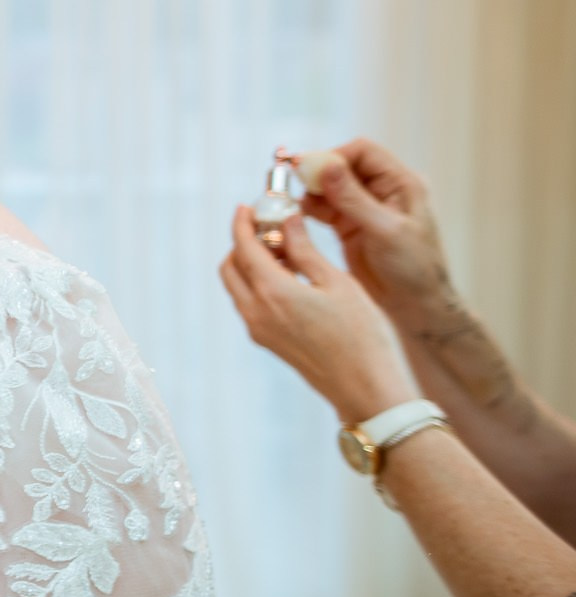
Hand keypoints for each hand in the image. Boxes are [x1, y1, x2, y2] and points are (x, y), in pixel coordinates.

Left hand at [220, 206, 418, 422]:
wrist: (366, 389)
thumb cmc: (362, 334)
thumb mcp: (338, 282)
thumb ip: (305, 250)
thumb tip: (286, 221)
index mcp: (272, 292)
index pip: (243, 247)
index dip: (242, 223)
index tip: (247, 207)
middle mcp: (256, 312)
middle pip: (230, 267)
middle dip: (243, 243)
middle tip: (269, 228)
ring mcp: (258, 330)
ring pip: (238, 287)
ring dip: (250, 264)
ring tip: (284, 250)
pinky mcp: (267, 342)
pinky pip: (250, 304)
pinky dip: (258, 284)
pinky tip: (289, 277)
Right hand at [297, 139, 452, 325]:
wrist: (416, 306)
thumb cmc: (414, 269)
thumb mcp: (384, 230)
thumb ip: (354, 198)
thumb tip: (327, 165)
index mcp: (402, 185)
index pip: (364, 152)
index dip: (335, 156)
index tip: (308, 169)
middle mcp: (382, 192)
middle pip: (342, 167)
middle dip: (316, 173)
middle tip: (290, 182)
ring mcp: (364, 209)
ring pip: (329, 187)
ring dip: (308, 192)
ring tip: (288, 202)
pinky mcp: (349, 227)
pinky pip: (323, 209)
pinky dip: (307, 209)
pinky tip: (293, 216)